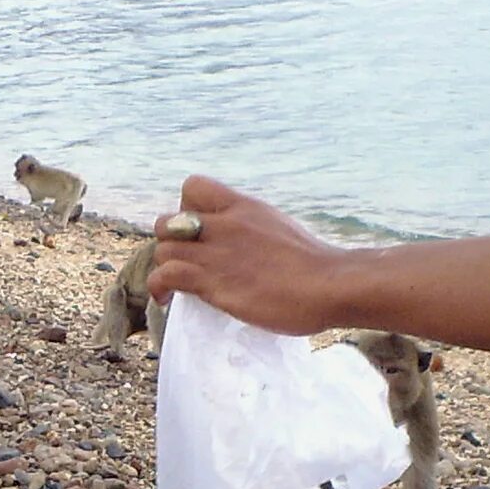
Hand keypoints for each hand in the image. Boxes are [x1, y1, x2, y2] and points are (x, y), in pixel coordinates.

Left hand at [146, 178, 356, 337]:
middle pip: (168, 220)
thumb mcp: (282, 232)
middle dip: (170, 243)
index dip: (185, 210)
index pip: (194, 187)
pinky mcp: (214, 281)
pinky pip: (166, 274)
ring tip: (172, 288)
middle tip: (187, 263)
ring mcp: (219, 252)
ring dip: (164, 268)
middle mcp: (227, 224)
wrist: (331, 284)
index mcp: (245, 207)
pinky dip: (158, 287)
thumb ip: (257, 234)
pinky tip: (166, 301)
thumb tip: (253, 251)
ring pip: (163, 248)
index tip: (197, 233)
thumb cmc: (318, 267)